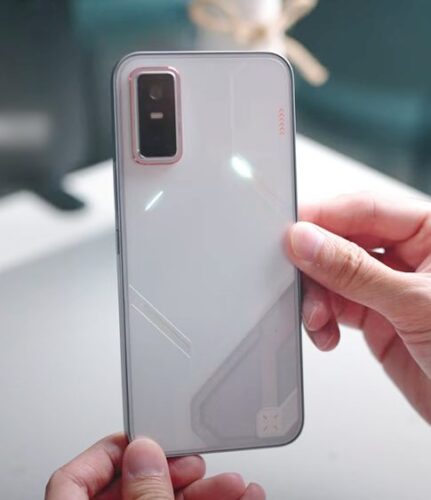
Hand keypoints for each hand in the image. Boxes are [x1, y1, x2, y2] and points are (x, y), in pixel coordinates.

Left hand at [45, 433, 264, 498]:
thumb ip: (143, 498)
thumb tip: (144, 453)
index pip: (73, 478)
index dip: (109, 450)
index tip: (146, 437)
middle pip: (132, 488)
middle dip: (174, 470)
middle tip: (199, 462)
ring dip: (205, 491)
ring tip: (236, 484)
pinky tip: (242, 498)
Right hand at [286, 193, 430, 422]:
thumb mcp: (416, 303)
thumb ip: (355, 272)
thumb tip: (307, 242)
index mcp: (430, 232)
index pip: (364, 210)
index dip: (323, 217)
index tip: (289, 232)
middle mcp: (409, 256)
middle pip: (343, 242)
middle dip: (316, 265)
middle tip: (296, 279)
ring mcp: (391, 287)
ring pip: (334, 277)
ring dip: (317, 298)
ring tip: (318, 318)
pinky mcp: (379, 318)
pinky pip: (338, 307)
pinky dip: (324, 320)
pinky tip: (326, 332)